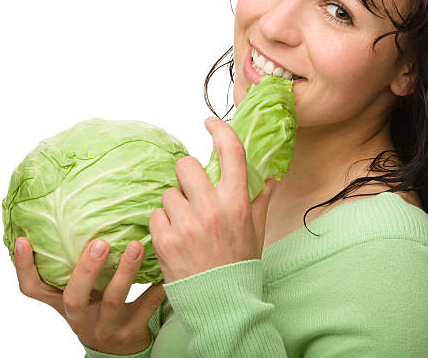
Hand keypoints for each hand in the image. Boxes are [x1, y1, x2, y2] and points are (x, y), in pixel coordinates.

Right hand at [14, 237, 166, 354]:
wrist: (117, 350)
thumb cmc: (95, 307)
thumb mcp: (78, 291)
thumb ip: (71, 263)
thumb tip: (70, 211)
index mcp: (62, 303)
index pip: (33, 288)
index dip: (24, 267)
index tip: (25, 239)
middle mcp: (79, 316)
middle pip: (75, 296)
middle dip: (86, 269)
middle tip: (99, 242)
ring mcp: (105, 326)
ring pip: (113, 300)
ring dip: (125, 271)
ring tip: (137, 245)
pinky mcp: (131, 331)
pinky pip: (147, 306)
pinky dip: (157, 287)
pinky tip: (166, 267)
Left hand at [149, 116, 273, 283]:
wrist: (222, 304)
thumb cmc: (239, 264)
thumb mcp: (256, 230)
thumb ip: (262, 198)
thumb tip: (272, 174)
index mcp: (237, 202)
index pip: (230, 152)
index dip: (219, 130)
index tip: (210, 122)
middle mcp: (212, 208)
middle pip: (185, 165)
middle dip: (186, 175)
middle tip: (192, 191)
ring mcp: (186, 224)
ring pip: (168, 192)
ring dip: (174, 204)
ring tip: (185, 224)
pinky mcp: (165, 240)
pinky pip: (155, 215)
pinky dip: (162, 224)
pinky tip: (175, 238)